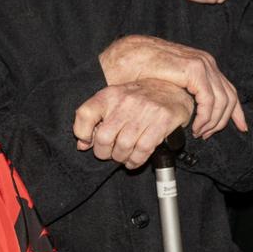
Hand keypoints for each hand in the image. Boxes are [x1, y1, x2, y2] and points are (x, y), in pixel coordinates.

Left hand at [74, 79, 193, 168]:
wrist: (170, 90)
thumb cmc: (137, 98)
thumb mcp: (113, 101)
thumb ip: (95, 120)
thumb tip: (82, 144)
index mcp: (109, 95)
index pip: (85, 114)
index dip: (82, 132)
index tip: (87, 141)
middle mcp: (125, 102)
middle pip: (104, 138)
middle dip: (104, 152)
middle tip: (109, 153)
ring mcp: (144, 111)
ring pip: (123, 147)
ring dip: (120, 158)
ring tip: (122, 156)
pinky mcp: (161, 122)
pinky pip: (143, 150)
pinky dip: (135, 160)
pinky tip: (133, 159)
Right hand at [99, 34, 245, 137]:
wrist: (126, 56)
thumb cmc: (141, 68)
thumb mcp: (170, 80)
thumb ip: (185, 89)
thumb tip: (194, 107)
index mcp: (201, 63)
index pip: (228, 89)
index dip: (237, 111)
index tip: (241, 127)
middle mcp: (206, 61)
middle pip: (230, 96)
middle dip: (225, 120)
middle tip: (208, 134)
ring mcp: (202, 64)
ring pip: (223, 101)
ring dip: (213, 122)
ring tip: (199, 133)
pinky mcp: (194, 70)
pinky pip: (210, 101)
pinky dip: (206, 117)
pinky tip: (195, 126)